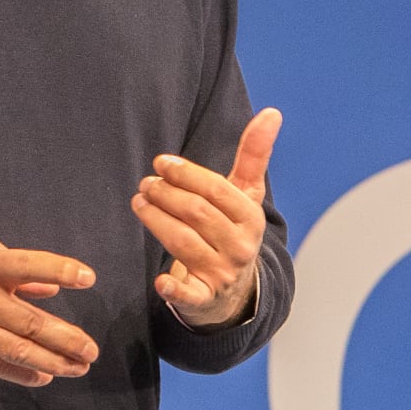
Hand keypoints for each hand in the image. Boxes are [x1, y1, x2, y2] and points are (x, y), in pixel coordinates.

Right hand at [0, 230, 98, 386]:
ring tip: (79, 367)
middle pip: (27, 321)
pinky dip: (21, 373)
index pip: (26, 265)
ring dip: (52, 361)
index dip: (59, 269)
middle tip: (92, 349)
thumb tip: (50, 287)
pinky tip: (44, 377)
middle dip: (65, 338)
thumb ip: (10, 264)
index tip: (88, 278)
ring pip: (15, 349)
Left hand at [134, 108, 281, 329]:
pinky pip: (188, 295)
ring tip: (139, 202)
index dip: (186, 174)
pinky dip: (174, 289)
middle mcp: (240, 246)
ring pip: (183, 243)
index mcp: (251, 218)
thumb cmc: (234, 229)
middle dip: (166, 194)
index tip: (161, 163)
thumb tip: (271, 112)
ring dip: (156, 221)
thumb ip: (254, 154)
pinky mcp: (204, 298)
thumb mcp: (246, 194)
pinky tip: (160, 281)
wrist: (236, 288)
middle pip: (196, 214)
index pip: (215, 190)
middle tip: (145, 183)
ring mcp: (222, 273)